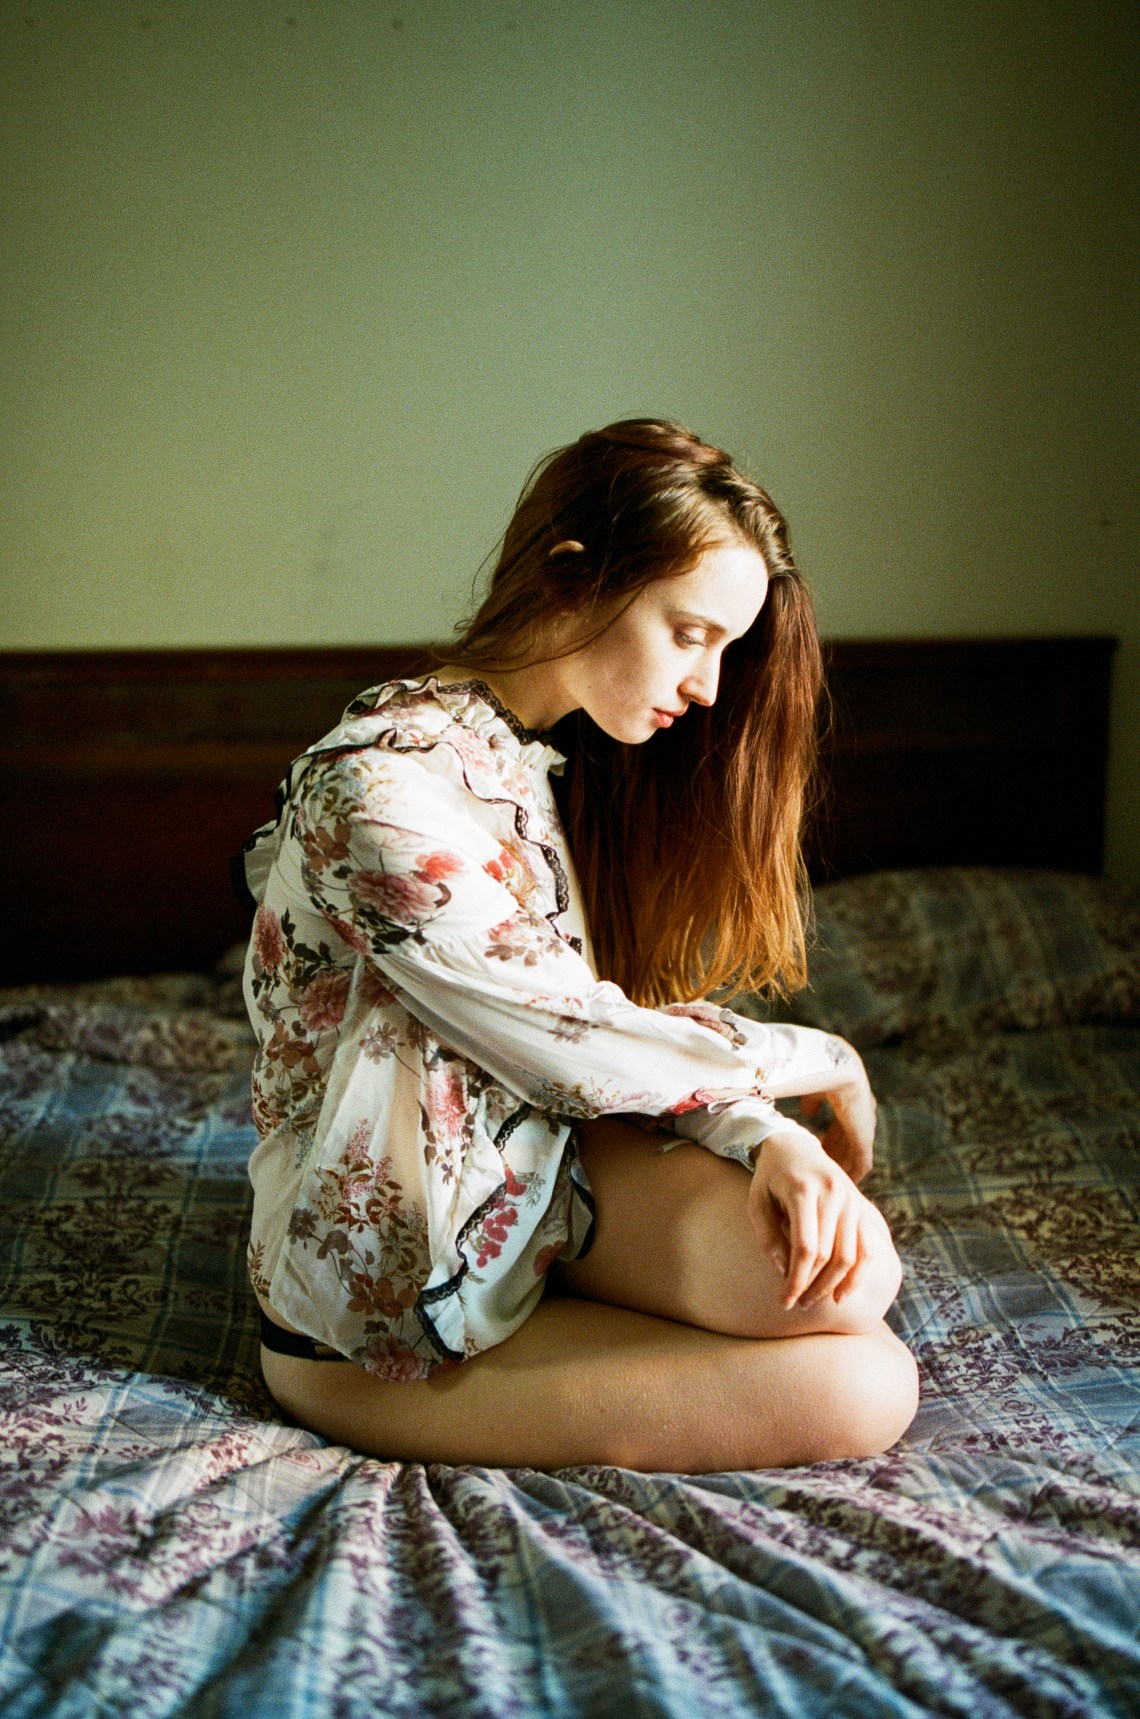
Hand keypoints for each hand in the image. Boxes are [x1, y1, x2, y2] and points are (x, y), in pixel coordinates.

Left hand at [747, 1129, 889, 1310]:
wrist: (794, 1146)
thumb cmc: (769, 1178)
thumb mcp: (756, 1202)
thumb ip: (768, 1237)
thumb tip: (785, 1272)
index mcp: (804, 1190)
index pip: (806, 1247)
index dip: (796, 1279)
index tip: (784, 1300)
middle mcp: (833, 1193)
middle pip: (828, 1254)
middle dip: (812, 1286)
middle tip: (796, 1304)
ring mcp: (852, 1199)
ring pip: (849, 1255)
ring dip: (833, 1285)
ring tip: (813, 1300)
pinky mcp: (861, 1206)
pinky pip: (867, 1247)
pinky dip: (858, 1274)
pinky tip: (841, 1294)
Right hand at [799, 1051, 876, 1183]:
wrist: (836, 1072)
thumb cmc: (820, 1073)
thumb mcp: (813, 1088)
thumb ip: (812, 1100)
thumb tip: (808, 1110)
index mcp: (849, 1100)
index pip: (842, 1126)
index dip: (830, 1140)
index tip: (817, 1152)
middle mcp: (860, 1114)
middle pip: (848, 1141)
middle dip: (835, 1155)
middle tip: (821, 1170)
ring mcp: (864, 1127)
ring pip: (854, 1153)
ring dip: (842, 1166)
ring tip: (828, 1179)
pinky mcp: (865, 1139)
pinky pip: (862, 1162)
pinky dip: (853, 1173)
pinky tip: (842, 1182)